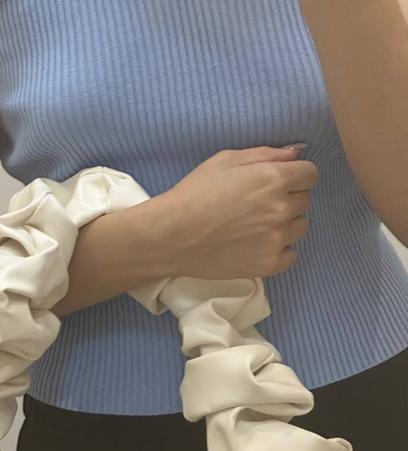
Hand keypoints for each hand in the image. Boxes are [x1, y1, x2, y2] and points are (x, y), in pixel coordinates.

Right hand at [147, 145, 317, 280]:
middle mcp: (281, 209)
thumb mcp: (226, 160)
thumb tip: (296, 154)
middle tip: (257, 205)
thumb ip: (266, 154)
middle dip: (287, 198)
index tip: (276, 182)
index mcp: (274, 178)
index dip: (294, 176)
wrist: (171, 236)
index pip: (310, 174)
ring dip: (285, 224)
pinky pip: (291, 254)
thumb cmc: (194, 194)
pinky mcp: (269, 264)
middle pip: (304, 200)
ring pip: (300, 227)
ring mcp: (277, 240)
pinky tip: (257, 245)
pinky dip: (279, 250)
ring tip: (255, 226)